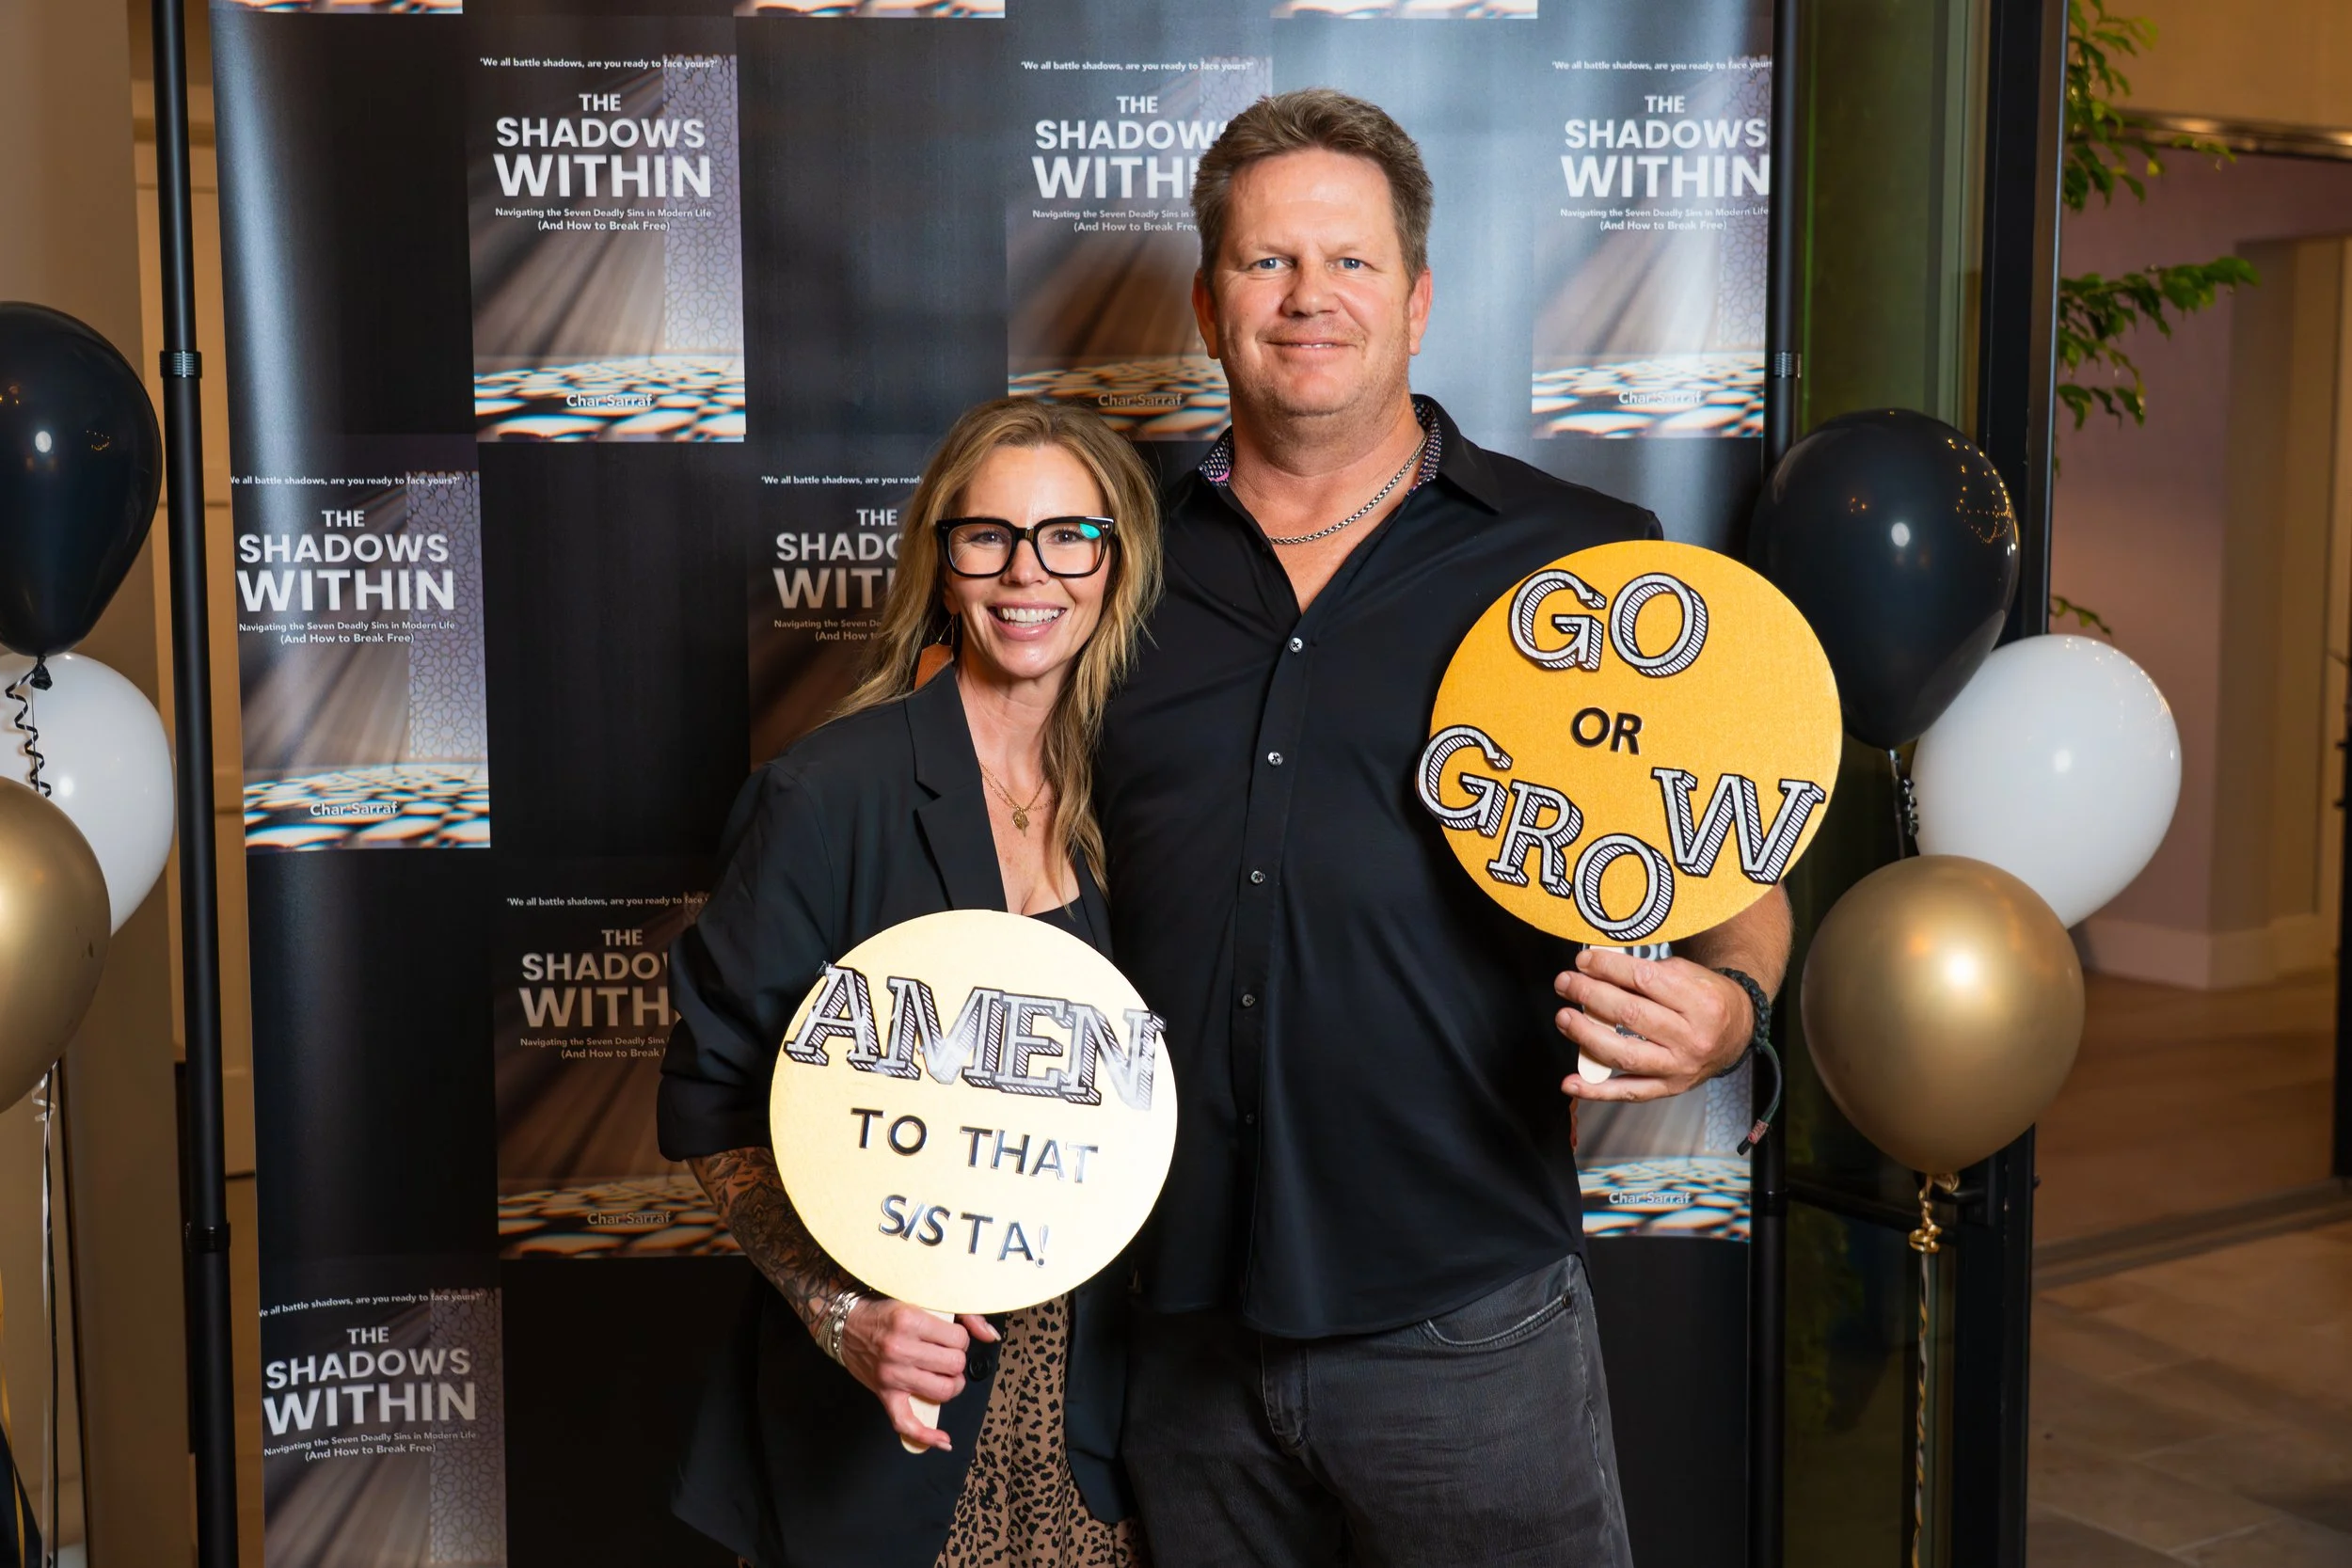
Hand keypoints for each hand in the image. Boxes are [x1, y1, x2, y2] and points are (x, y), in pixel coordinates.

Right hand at [837, 1297, 999, 1451]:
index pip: (958, 1340)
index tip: (951, 1337)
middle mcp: (900, 1348)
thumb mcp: (922, 1300)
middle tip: (946, 1354)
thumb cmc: (885, 1312)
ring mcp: (891, 1374)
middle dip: (957, 1360)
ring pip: (943, 1391)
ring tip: (946, 1376)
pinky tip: (943, 1439)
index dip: (961, 1339)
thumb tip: (991, 1336)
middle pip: (954, 1366)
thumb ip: (962, 1314)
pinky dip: (926, 1435)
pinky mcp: (885, 1394)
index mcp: (910, 1321)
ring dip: (952, 1385)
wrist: (846, 1324)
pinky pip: (906, 1422)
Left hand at [1553, 947, 1752, 1102]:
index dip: (1608, 968)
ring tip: (1564, 1018)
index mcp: (1700, 1002)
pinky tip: (1571, 1082)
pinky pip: (1629, 1092)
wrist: (1737, 1033)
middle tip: (1565, 983)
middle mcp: (1692, 1038)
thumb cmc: (1707, 999)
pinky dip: (1597, 1091)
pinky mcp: (1669, 1088)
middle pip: (1631, 1015)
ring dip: (1586, 1036)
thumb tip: (1596, 969)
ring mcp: (1680, 1068)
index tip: (1583, 961)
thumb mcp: (1688, 974)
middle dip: (1590, 996)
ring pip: (1625, 1055)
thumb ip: (1646, 972)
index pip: (1644, 980)